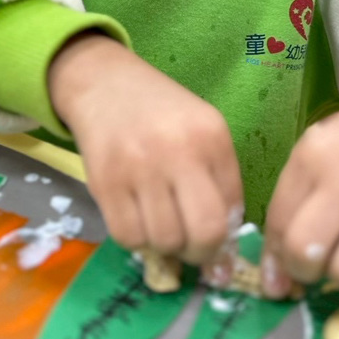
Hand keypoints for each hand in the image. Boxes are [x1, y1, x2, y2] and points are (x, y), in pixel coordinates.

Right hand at [49, 33, 242, 263]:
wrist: (105, 85)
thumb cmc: (161, 114)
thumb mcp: (201, 132)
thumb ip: (218, 182)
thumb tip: (222, 250)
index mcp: (212, 137)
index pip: (234, 210)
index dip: (227, 238)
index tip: (216, 245)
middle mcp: (179, 151)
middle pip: (204, 232)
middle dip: (201, 253)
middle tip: (191, 248)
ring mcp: (139, 167)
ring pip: (165, 241)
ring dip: (166, 247)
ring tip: (161, 227)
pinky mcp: (105, 182)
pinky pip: (128, 237)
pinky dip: (136, 240)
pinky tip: (138, 220)